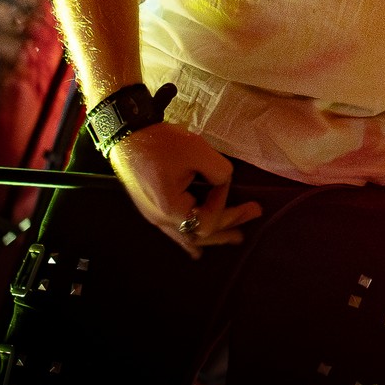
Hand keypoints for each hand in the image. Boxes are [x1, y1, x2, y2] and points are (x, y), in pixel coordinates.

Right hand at [108, 122, 262, 258]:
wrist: (129, 135)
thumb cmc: (161, 143)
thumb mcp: (198, 152)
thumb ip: (219, 172)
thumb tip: (223, 183)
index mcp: (171, 208)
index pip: (208, 216)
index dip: (223, 200)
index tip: (223, 179)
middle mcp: (161, 219)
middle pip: (200, 233)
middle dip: (230, 224)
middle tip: (255, 212)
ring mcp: (155, 217)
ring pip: (188, 236)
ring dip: (214, 235)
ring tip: (235, 237)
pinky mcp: (153, 209)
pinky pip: (175, 232)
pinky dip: (190, 239)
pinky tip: (196, 250)